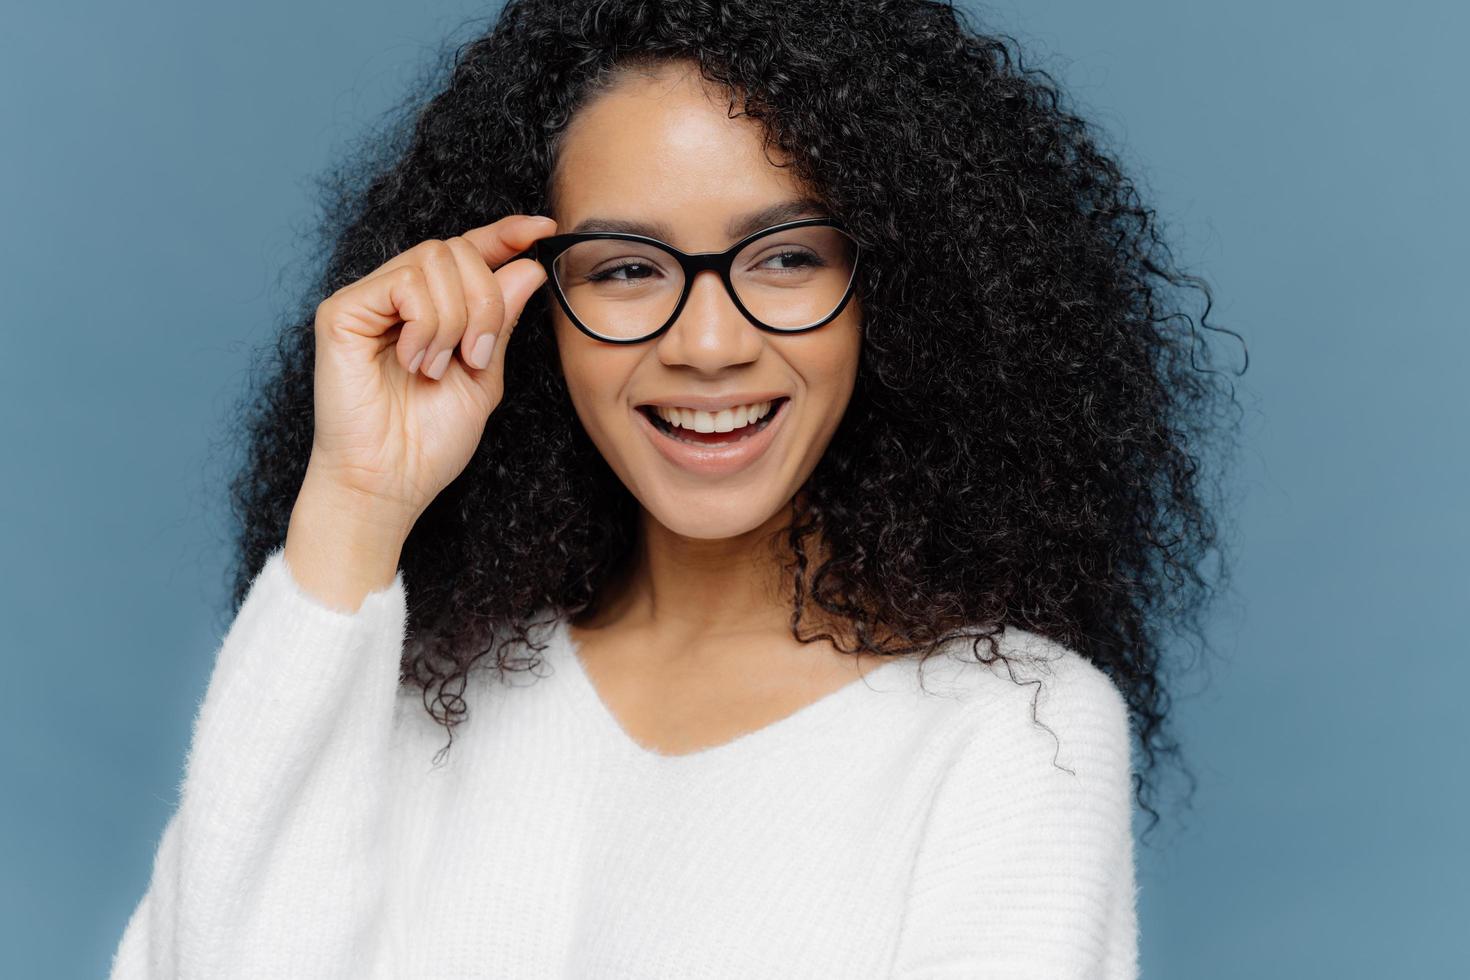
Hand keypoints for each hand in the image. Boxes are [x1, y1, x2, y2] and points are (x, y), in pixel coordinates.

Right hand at [302, 213, 557, 531]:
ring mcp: (368, 300)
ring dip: (456, 319)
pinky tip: (415, 361)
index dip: (504, 234)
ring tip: (439, 367)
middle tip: (477, 357)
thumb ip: (500, 320)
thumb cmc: (431, 440)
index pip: (469, 250)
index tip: (543, 228)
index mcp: (433, 308)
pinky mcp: (341, 311)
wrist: (391, 482)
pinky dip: (425, 324)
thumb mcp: (485, 375)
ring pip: (434, 260)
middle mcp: (397, 296)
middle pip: (457, 249)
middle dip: (485, 301)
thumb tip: (527, 265)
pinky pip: (403, 282)